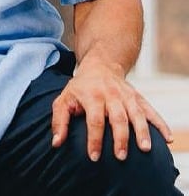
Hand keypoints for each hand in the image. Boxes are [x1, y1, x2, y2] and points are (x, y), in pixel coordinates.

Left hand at [51, 59, 172, 160]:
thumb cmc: (80, 88)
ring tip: (145, 149)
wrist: (100, 66)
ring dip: (142, 132)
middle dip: (120, 138)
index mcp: (92, 96)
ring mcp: (127, 96)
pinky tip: (168, 139)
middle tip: (121, 157)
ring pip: (137, 114)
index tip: (94, 157)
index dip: (94, 139)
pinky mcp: (138, 98)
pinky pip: (151, 111)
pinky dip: (160, 124)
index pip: (94, 121)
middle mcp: (111, 95)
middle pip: (118, 118)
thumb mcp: (63, 100)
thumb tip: (56, 143)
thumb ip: (59, 121)